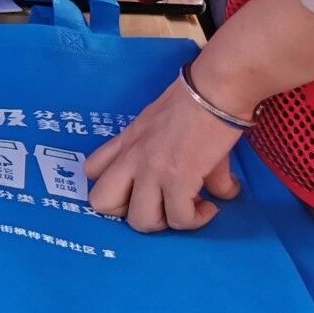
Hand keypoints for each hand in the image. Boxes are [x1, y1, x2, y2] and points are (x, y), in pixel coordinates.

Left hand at [84, 73, 244, 232]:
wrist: (213, 90)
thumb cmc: (193, 101)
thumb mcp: (171, 128)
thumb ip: (177, 161)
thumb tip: (221, 192)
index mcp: (126, 141)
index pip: (91, 170)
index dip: (113, 189)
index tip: (141, 190)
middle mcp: (131, 157)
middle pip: (101, 202)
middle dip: (129, 213)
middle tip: (158, 206)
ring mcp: (152, 169)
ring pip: (140, 221)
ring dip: (166, 222)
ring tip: (186, 209)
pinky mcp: (178, 178)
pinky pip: (179, 219)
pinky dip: (196, 220)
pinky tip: (210, 208)